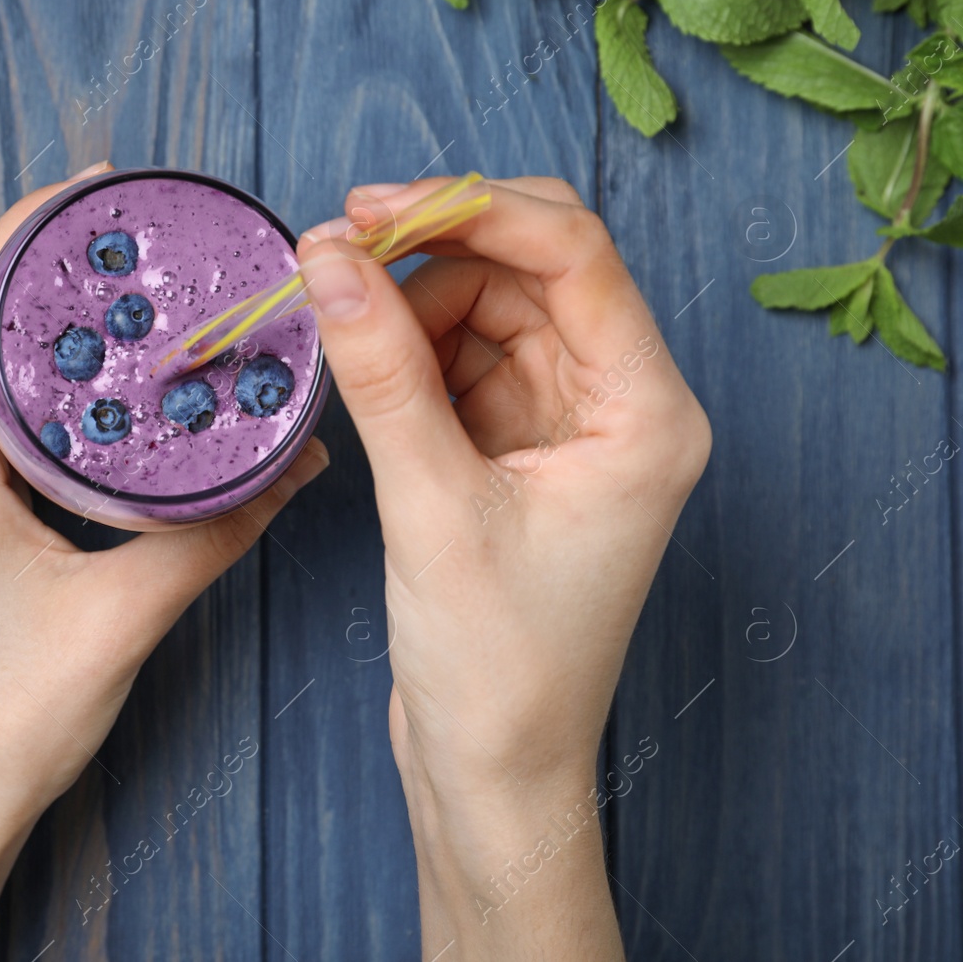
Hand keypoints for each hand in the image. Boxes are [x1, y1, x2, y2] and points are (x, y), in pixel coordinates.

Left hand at [0, 163, 328, 961]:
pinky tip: (120, 380)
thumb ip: (215, 532)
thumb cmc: (7, 717)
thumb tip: (296, 462)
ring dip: (52, 311)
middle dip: (50, 255)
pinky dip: (57, 373)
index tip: (100, 188)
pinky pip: (5, 410)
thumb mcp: (126, 615)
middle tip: (138, 229)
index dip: (27, 226)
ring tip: (135, 282)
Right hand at [295, 177, 709, 958]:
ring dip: (410, 298)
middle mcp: (620, 406)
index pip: (575, 258)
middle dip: (436, 246)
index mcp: (648, 414)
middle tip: (335, 245)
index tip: (372, 209)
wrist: (492, 769)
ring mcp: (566, 426)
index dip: (472, 212)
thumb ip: (383, 374)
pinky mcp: (516, 450)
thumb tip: (329, 259)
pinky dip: (407, 347)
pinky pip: (463, 360)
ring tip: (332, 313)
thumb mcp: (433, 508)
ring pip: (490, 309)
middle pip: (532, 270)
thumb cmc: (497, 665)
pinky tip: (356, 355)